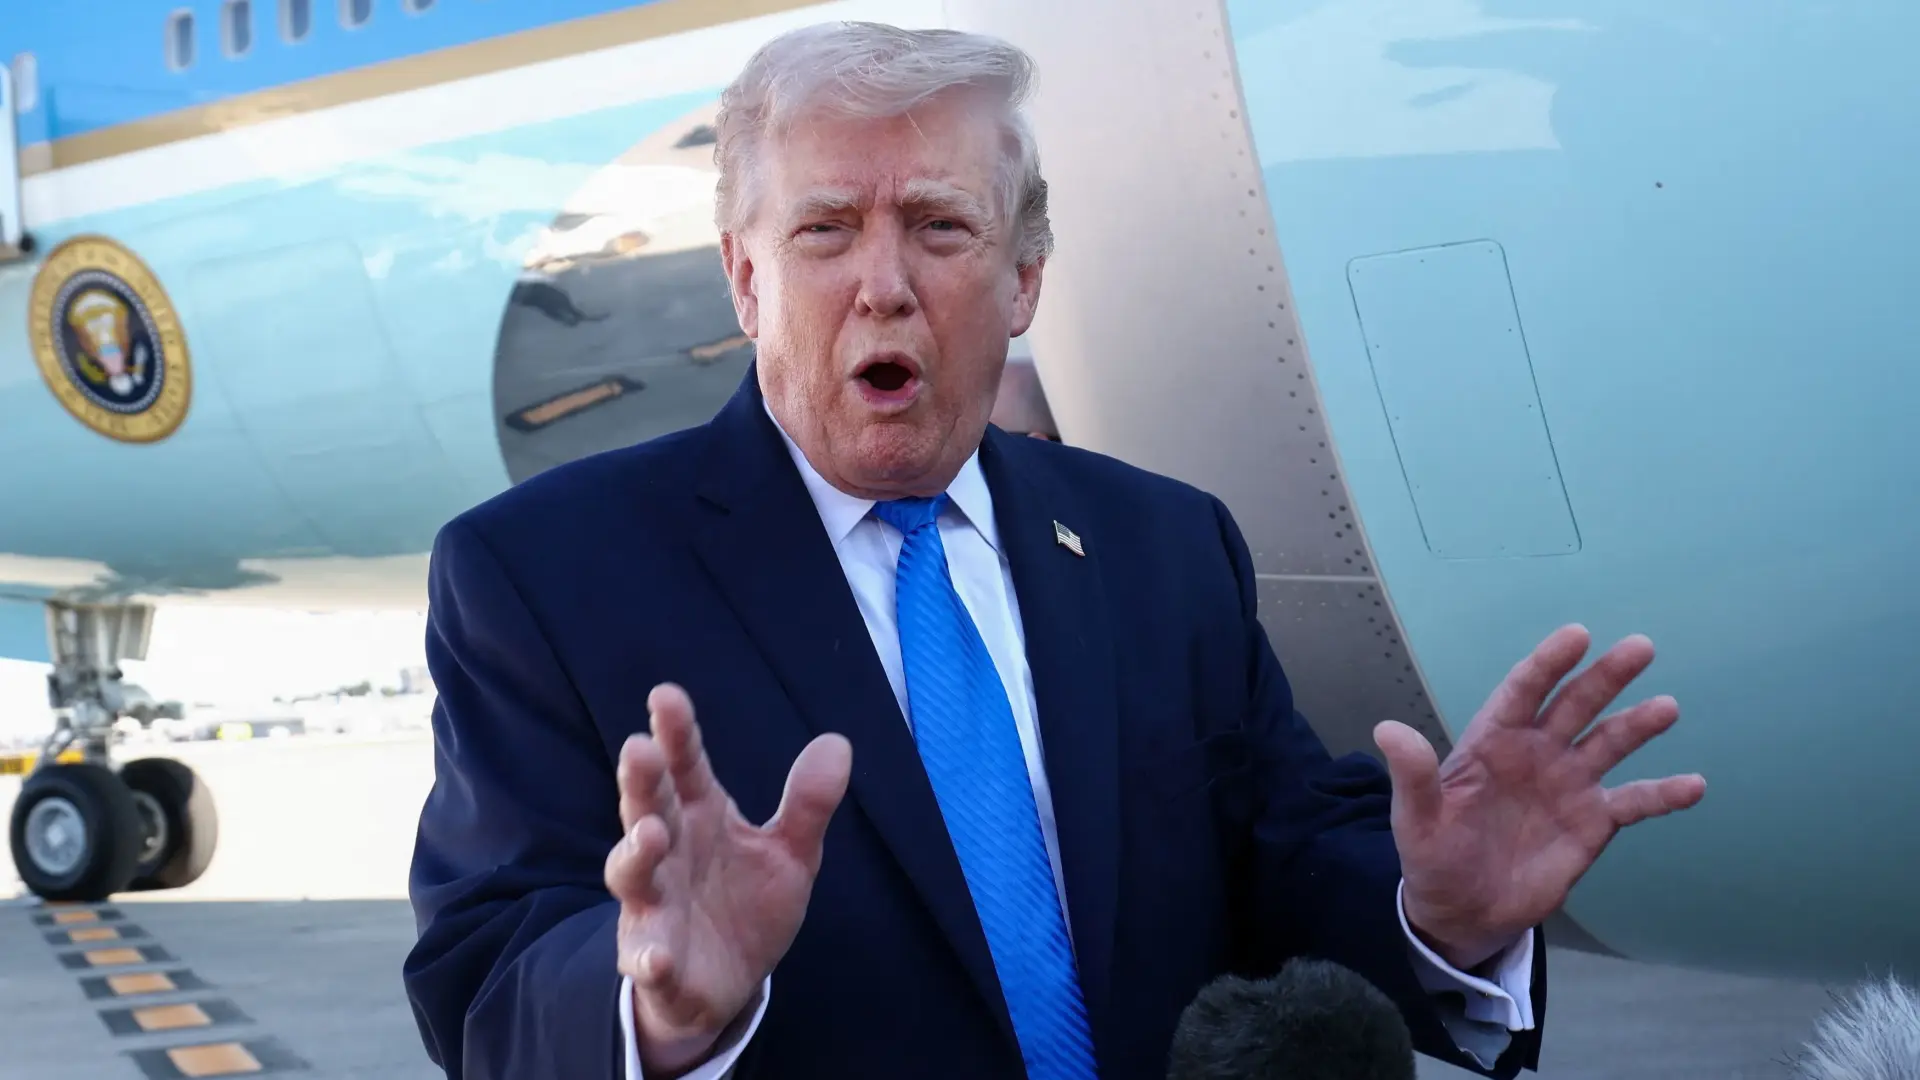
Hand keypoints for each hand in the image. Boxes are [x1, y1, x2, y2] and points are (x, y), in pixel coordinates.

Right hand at [605, 683, 851, 1075]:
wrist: (728, 983)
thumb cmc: (747, 903)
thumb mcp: (789, 853)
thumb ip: (808, 803)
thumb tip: (838, 742)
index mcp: (699, 817)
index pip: (685, 767)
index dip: (677, 734)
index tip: (666, 695)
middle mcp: (668, 853)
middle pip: (647, 809)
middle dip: (641, 781)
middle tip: (638, 748)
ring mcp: (655, 907)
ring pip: (634, 876)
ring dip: (636, 855)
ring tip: (649, 834)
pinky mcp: (657, 963)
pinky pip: (648, 960)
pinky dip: (649, 957)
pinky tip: (657, 955)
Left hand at [1375, 625, 1705, 970]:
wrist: (1463, 909)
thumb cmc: (1434, 855)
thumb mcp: (1415, 820)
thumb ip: (1412, 775)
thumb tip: (1386, 729)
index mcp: (1493, 742)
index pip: (1523, 691)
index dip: (1548, 663)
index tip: (1577, 635)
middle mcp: (1536, 753)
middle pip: (1575, 705)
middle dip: (1605, 676)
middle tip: (1641, 647)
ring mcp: (1568, 785)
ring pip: (1610, 743)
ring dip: (1638, 724)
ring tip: (1667, 707)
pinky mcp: (1592, 822)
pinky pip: (1635, 802)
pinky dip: (1664, 794)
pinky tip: (1695, 785)